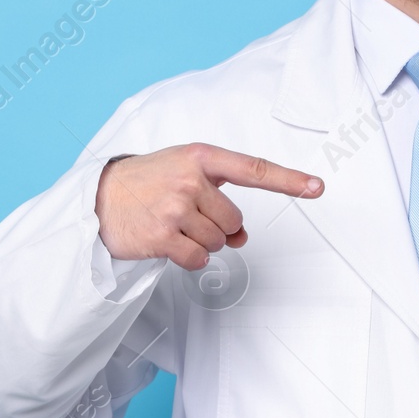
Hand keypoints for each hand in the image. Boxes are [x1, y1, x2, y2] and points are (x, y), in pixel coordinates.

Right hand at [95, 143, 323, 268]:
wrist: (101, 197)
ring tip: (173, 224)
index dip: (289, 180)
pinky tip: (169, 243)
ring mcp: (176, 208)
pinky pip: (199, 259)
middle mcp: (191, 179)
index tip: (317, 187)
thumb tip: (242, 238)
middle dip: (218, 226)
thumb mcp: (186, 174)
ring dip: (201, 242)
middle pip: (235, 221)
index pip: (254, 169)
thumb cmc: (150, 182)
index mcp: (202, 157)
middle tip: (188, 215)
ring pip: (219, 242)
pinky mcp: (162, 236)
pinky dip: (190, 258)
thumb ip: (219, 197)